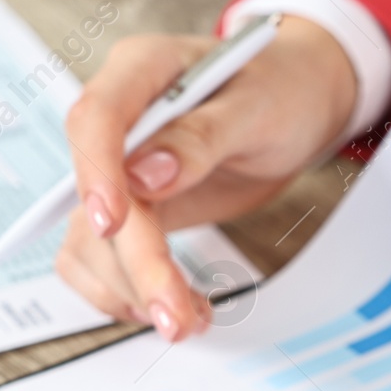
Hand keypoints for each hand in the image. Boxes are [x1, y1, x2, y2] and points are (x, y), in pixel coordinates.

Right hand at [57, 17, 357, 339]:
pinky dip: (128, 291)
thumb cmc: (282, 90)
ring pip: (90, 240)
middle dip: (135, 265)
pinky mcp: (131, 209)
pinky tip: (174, 304)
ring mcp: (119, 170)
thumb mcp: (258, 106)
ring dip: (132, 289)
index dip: (96, 175)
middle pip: (97, 200)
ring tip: (189, 318)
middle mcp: (118, 122)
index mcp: (141, 72)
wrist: (300, 104)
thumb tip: (145, 176)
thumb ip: (201, 137)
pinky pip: (101, 257)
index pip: (96, 120)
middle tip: (174, 318)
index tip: (112, 224)